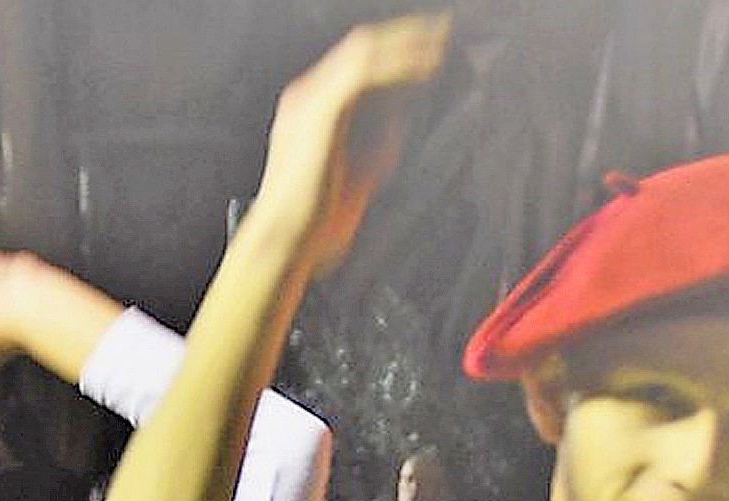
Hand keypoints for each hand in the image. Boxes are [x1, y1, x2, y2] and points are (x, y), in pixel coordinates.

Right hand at [253, 13, 450, 272]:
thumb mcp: (356, 177)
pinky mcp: (320, 111)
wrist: (286, 241)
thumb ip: (375, 149)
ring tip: (440, 42)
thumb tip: (398, 126)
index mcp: (309, 111)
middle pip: (359, 48)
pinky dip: (397, 63)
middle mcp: (305, 99)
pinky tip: (424, 65)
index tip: (430, 49)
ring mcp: (308, 102)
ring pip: (362, 52)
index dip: (394, 50)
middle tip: (442, 31)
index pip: (354, 65)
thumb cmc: (314, 223)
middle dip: (404, 35)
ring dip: (405, 42)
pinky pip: (363, 72)